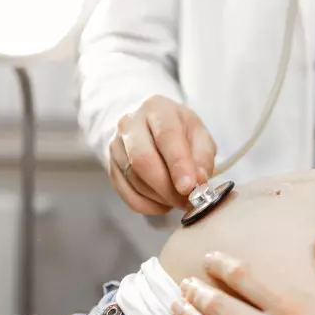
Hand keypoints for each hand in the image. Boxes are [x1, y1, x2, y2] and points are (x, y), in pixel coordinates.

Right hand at [108, 96, 216, 214]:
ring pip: (135, 180)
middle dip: (167, 187)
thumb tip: (199, 181)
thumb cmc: (177, 131)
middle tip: (187, 201)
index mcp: (157, 109)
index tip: (189, 187)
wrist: (146, 127)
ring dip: (160, 197)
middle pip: (143, 160)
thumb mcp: (198, 133)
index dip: (178, 164)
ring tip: (179, 200)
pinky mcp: (111, 167)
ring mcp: (116, 146)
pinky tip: (163, 203)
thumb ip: (203, 156)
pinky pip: (127, 194)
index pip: (166, 135)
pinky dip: (148, 205)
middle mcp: (130, 124)